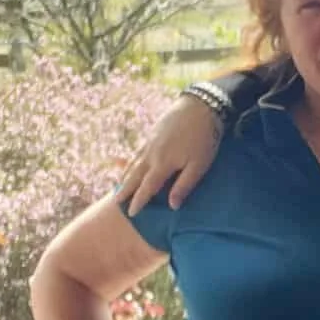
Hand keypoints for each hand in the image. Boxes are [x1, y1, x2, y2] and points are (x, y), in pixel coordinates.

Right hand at [115, 96, 222, 213]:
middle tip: (115, 201)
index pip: (147, 188)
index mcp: (162, 164)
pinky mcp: (152, 133)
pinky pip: (136, 152)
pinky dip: (129, 161)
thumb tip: (172, 206)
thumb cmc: (204, 138)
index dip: (139, 201)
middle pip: (134, 175)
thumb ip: (184, 185)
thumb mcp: (199, 165)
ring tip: (118, 185)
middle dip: (125, 189)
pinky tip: (128, 162)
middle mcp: (150, 154)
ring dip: (125, 175)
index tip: (131, 213)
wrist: (199, 106)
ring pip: (133, 163)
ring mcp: (149, 142)